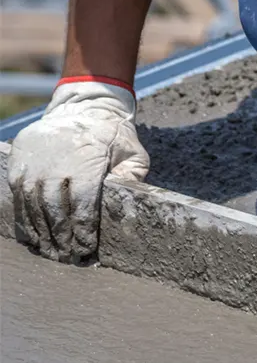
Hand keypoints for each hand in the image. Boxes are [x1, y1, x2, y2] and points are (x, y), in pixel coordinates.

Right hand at [8, 78, 148, 261]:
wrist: (84, 105)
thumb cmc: (113, 136)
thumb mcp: (133, 154)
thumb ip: (132, 178)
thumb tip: (129, 204)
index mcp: (86, 163)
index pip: (82, 206)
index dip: (83, 231)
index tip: (86, 249)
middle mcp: (56, 163)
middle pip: (54, 209)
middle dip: (61, 237)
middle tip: (68, 257)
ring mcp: (34, 160)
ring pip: (32, 204)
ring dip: (40, 231)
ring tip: (50, 251)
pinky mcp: (19, 158)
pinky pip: (18, 192)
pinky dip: (24, 215)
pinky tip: (33, 232)